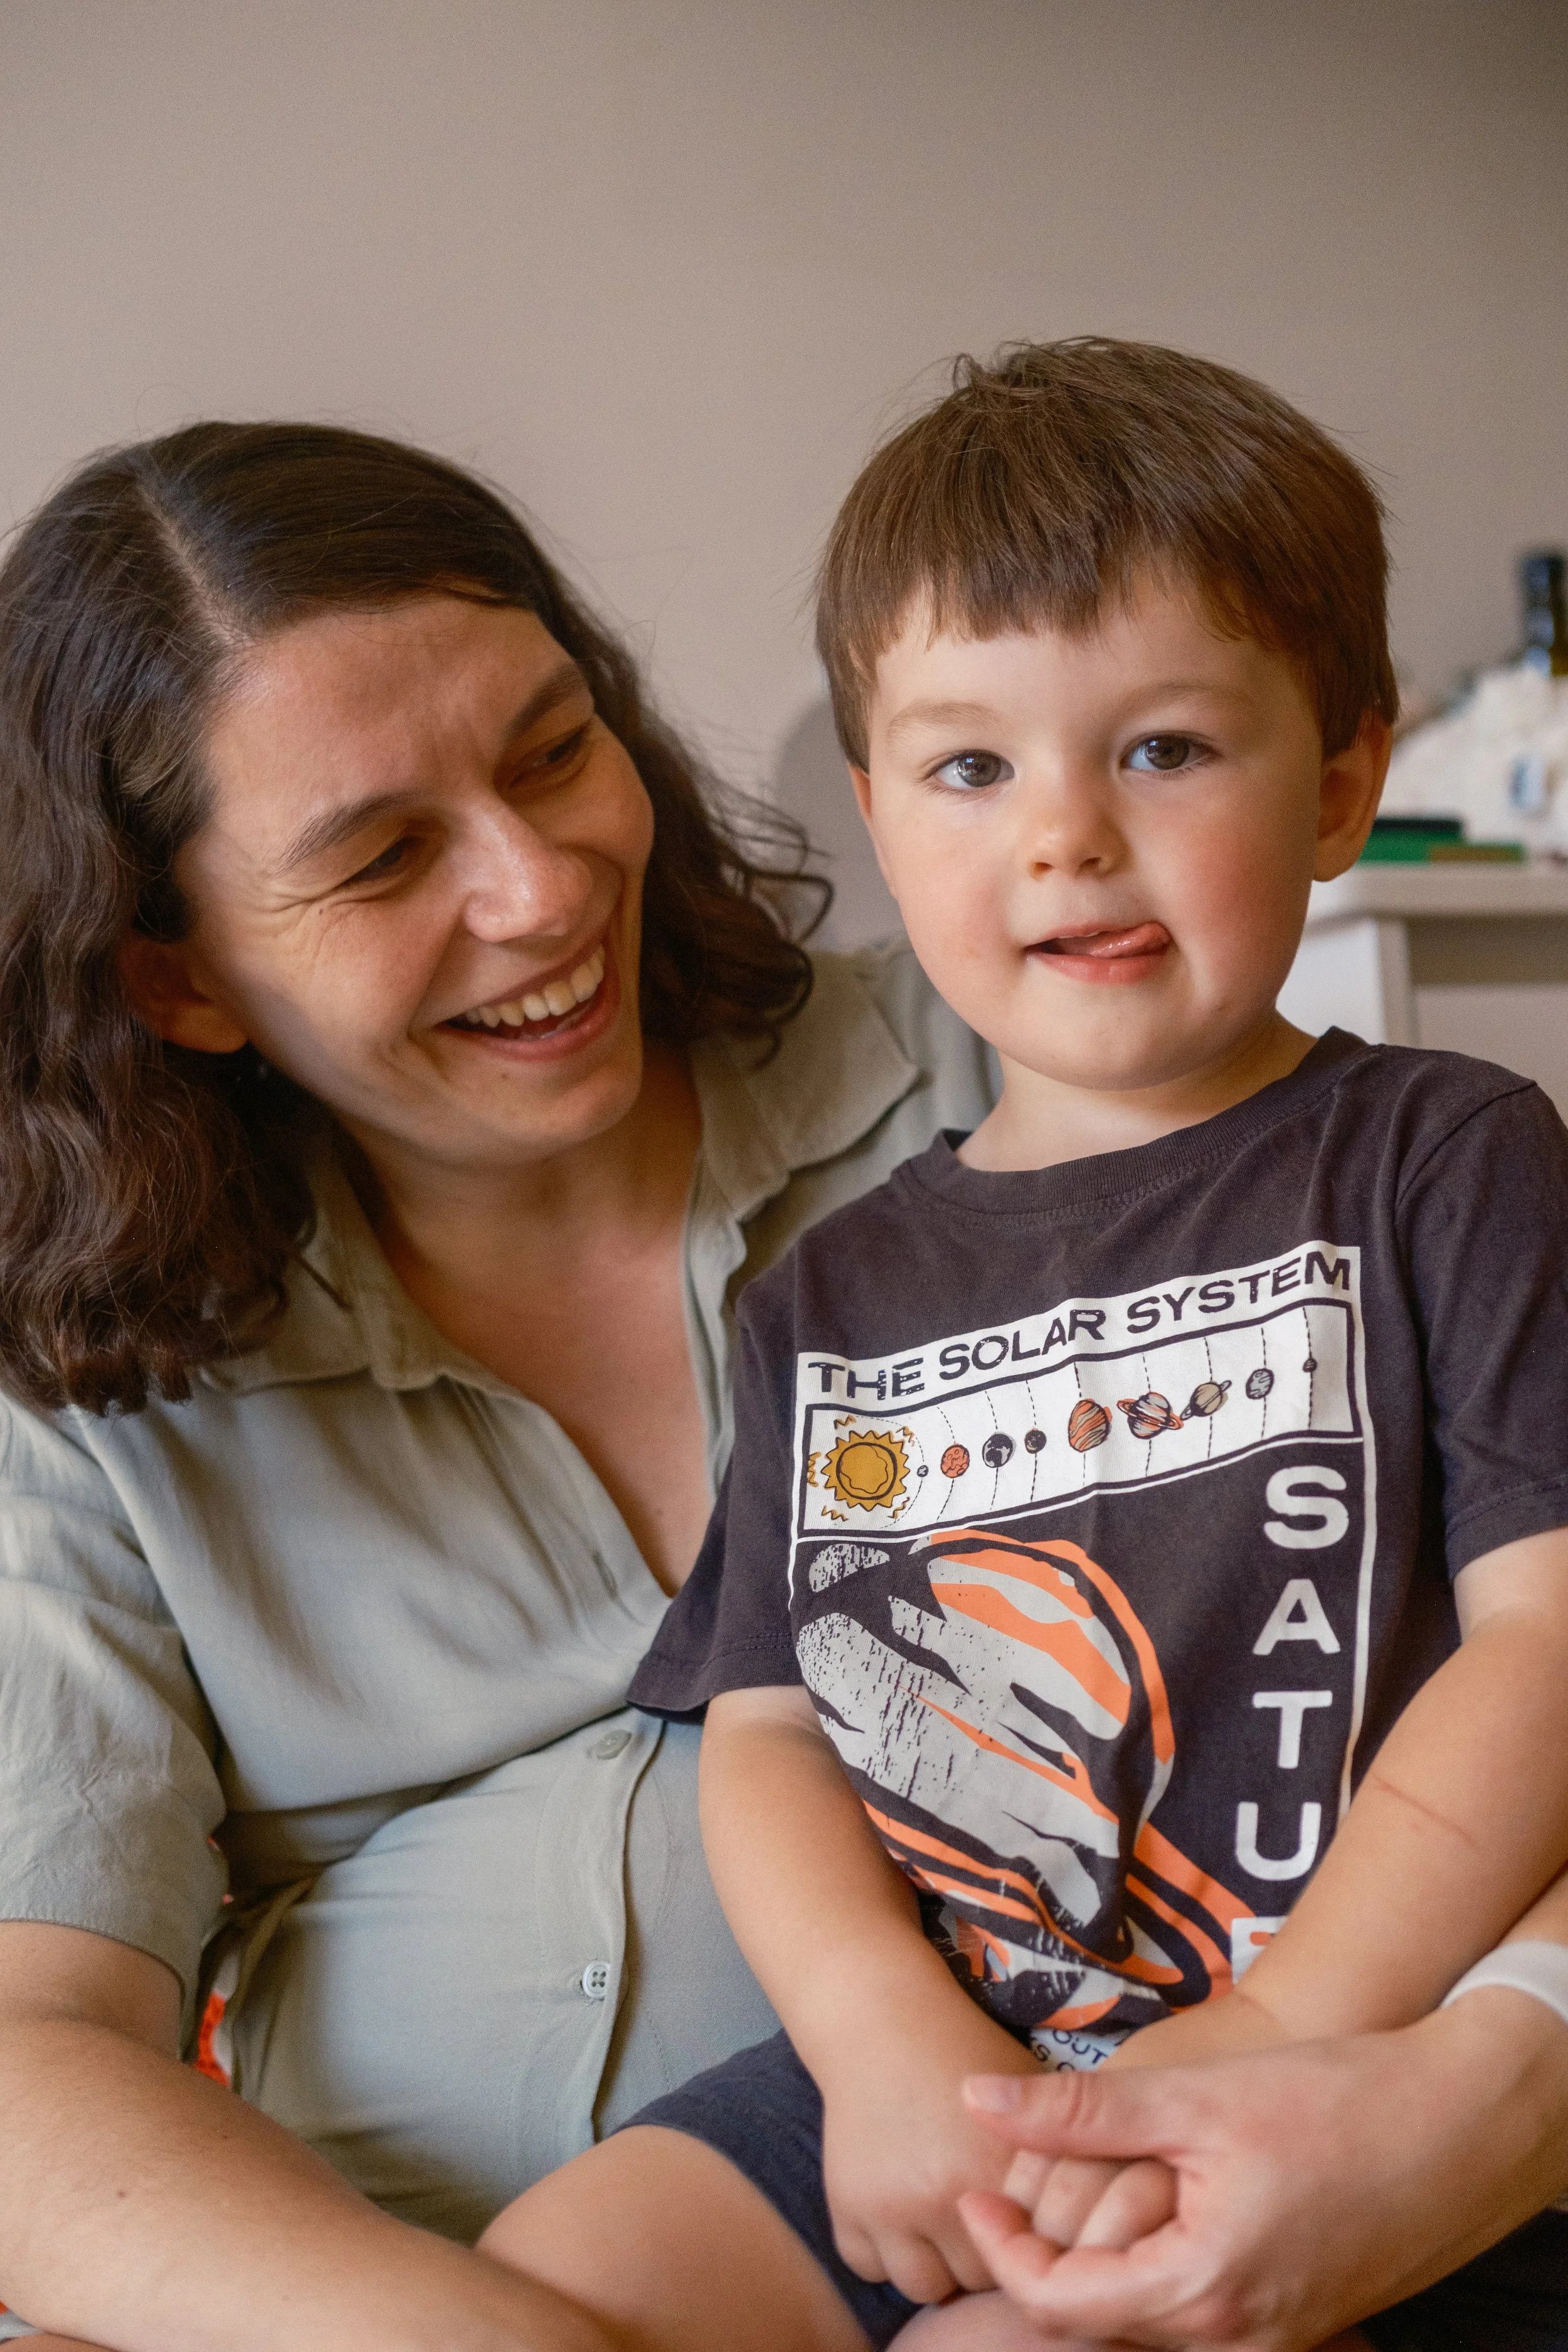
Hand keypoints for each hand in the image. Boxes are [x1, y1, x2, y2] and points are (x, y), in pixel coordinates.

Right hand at [818, 1997, 1041, 2306]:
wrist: (884, 2019)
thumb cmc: (967, 2052)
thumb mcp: (1029, 2097)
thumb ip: (1058, 2161)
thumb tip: (1089, 2225)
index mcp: (1003, 2166)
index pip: (1032, 2250)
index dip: (1027, 2235)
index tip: (1018, 2210)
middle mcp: (946, 2193)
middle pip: (977, 2276)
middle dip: (979, 2250)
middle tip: (974, 2209)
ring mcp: (891, 2206)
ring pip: (923, 2285)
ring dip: (930, 2259)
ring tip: (934, 2212)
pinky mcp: (846, 2207)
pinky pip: (867, 2267)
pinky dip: (880, 2248)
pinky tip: (893, 2203)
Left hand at [951, 1996, 1567, 2348]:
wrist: (1458, 2124)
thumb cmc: (1333, 2102)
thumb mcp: (1195, 2094)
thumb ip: (1080, 2111)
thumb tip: (976, 2099)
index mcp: (1201, 2291)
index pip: (1058, 2305)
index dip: (1001, 2247)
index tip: (975, 2189)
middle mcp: (1234, 2340)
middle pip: (1097, 2322)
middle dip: (1041, 2260)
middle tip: (1008, 2185)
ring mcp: (1269, 2338)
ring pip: (1145, 2321)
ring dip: (1096, 2267)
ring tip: (1070, 2189)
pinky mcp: (1293, 2321)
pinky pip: (1195, 2312)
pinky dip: (1151, 2267)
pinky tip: (1149, 2205)